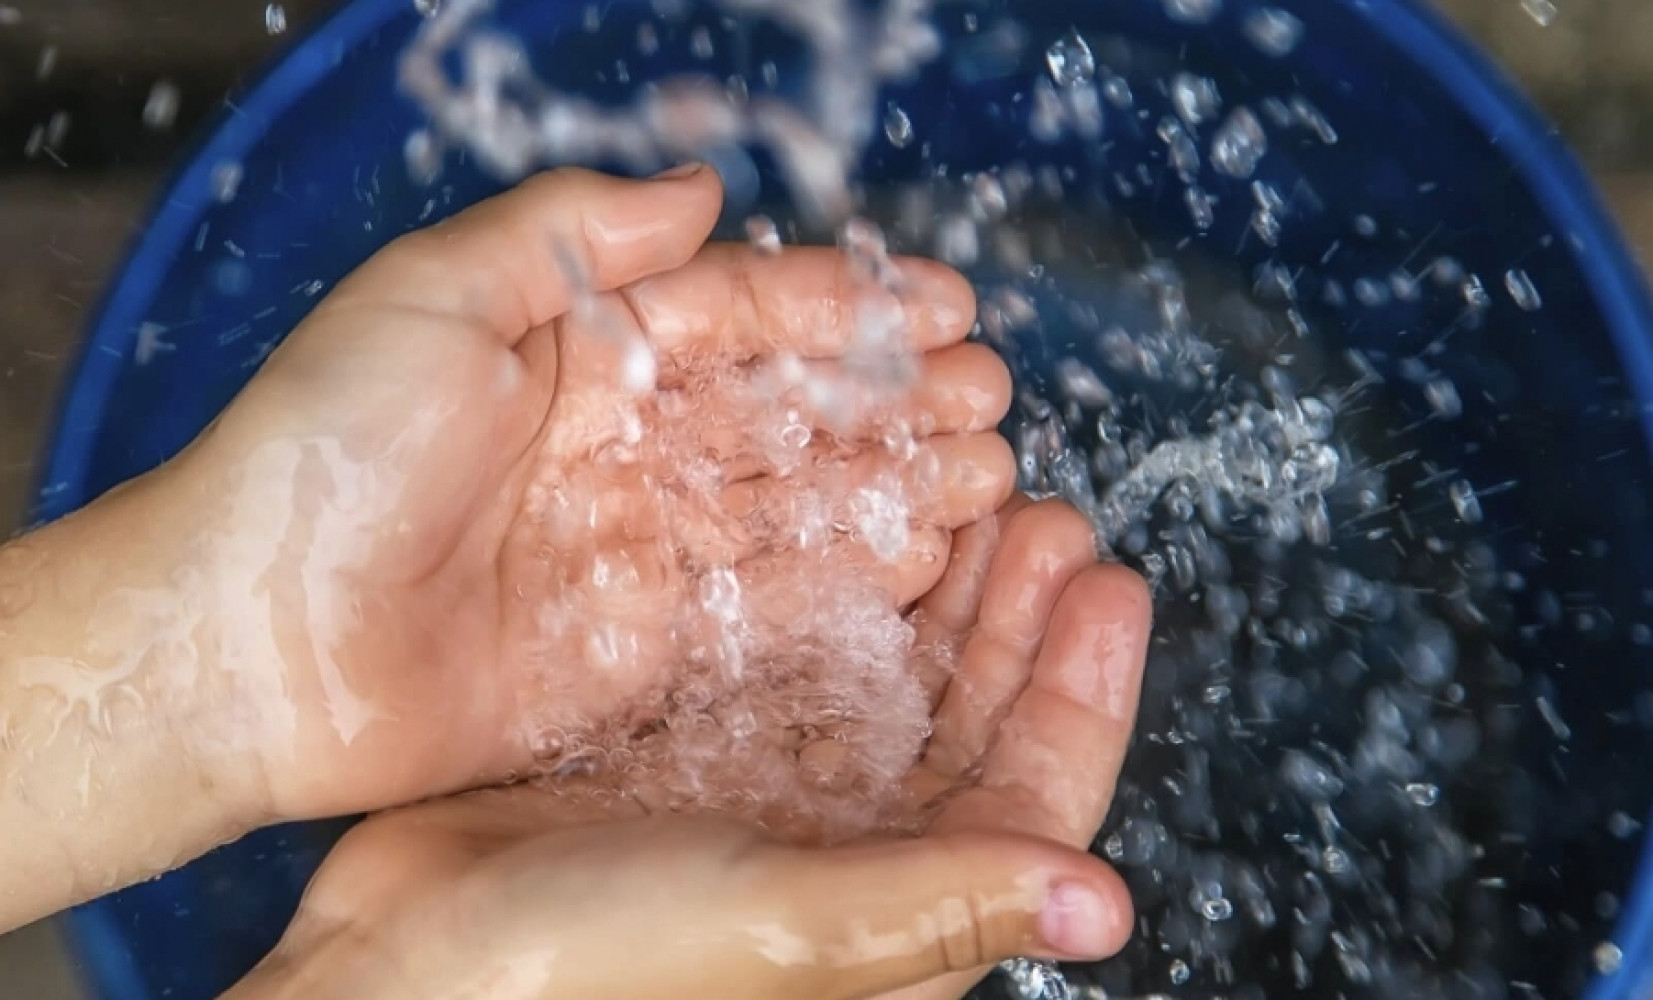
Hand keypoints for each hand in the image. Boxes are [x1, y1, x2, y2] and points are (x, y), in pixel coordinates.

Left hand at [160, 165, 1011, 823]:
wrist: (248, 641)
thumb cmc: (321, 452)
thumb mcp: (433, 296)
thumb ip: (573, 232)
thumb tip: (698, 187)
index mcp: (576, 349)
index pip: (736, 316)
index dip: (841, 311)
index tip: (945, 304)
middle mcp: (618, 445)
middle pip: (785, 414)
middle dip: (892, 402)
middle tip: (988, 396)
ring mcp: (636, 549)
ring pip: (792, 506)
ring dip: (893, 487)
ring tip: (990, 474)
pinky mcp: (641, 648)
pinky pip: (764, 605)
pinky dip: (846, 581)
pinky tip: (922, 555)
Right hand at [224, 496, 1152, 999]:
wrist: (409, 966)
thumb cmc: (603, 971)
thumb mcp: (787, 922)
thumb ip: (943, 898)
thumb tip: (1109, 903)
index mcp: (904, 914)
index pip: (1040, 794)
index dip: (1086, 689)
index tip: (1112, 579)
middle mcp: (856, 857)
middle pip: (974, 721)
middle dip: (1017, 619)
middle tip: (1041, 508)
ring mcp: (778, 804)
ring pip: (892, 681)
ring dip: (936, 595)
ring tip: (970, 498)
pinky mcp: (702, 756)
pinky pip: (798, 661)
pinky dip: (833, 596)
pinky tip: (852, 529)